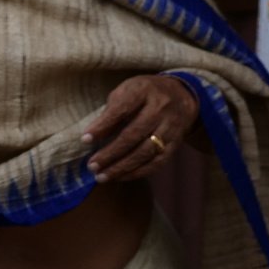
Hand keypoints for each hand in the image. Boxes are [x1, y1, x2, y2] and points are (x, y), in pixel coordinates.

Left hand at [82, 74, 200, 181]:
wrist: (182, 96)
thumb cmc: (145, 94)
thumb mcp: (127, 91)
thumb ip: (111, 110)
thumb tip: (92, 137)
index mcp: (144, 91)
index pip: (121, 110)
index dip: (103, 126)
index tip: (85, 140)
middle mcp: (161, 109)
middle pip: (134, 134)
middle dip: (111, 153)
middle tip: (92, 166)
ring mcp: (171, 127)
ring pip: (146, 151)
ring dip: (122, 167)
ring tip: (102, 176)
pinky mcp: (176, 143)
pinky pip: (157, 162)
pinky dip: (138, 172)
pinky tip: (121, 177)